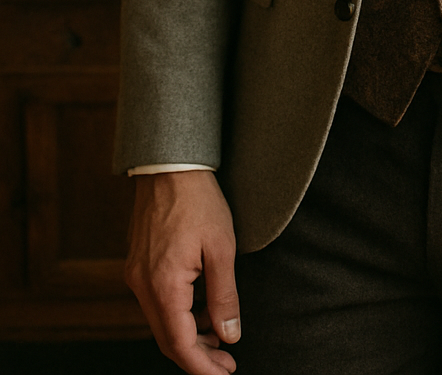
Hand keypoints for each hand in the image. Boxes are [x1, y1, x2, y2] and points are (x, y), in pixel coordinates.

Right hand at [125, 171, 239, 373]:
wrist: (169, 164)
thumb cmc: (199, 200)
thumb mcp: (222, 248)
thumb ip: (224, 295)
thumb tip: (229, 334)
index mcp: (163, 285)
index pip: (179, 344)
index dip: (202, 365)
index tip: (224, 372)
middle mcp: (142, 285)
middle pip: (166, 338)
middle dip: (196, 354)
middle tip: (225, 361)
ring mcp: (136, 273)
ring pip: (160, 320)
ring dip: (187, 332)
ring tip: (218, 332)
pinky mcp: (137, 262)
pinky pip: (155, 300)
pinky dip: (177, 310)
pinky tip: (200, 305)